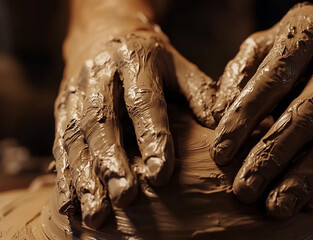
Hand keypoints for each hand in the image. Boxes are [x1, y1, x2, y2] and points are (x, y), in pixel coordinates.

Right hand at [53, 23, 215, 226]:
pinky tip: (72, 204)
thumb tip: (220, 126)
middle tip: (124, 197)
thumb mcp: (178, 65)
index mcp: (135, 61)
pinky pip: (60, 145)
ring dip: (84, 177)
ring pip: (76, 138)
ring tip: (96, 212)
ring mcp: (75, 95)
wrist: (102, 34)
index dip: (152, 137)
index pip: (144, 102)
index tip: (161, 174)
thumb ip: (199, 93)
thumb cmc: (150, 57)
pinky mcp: (62, 111)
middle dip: (112, 162)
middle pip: (102, 121)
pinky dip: (65, 176)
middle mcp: (99, 77)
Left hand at [211, 0, 312, 218]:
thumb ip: (244, 71)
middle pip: (307, 114)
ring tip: (277, 206)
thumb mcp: (274, 37)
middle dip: (272, 157)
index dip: (243, 120)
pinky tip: (312, 197)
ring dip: (306, 177)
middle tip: (244, 190)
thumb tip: (217, 113)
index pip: (271, 81)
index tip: (220, 154)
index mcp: (309, 30)